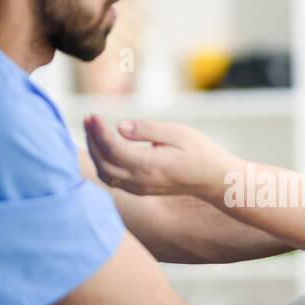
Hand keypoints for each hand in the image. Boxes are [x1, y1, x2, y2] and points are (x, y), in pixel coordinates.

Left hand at [84, 115, 235, 197]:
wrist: (215, 180)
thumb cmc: (200, 152)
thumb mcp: (178, 132)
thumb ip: (146, 130)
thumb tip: (119, 127)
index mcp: (149, 165)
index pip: (113, 149)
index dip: (98, 131)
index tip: (93, 115)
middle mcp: (141, 181)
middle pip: (103, 163)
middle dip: (91, 140)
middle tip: (88, 119)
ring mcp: (140, 188)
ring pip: (105, 174)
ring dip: (95, 153)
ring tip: (92, 130)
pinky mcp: (141, 190)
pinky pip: (113, 180)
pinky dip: (103, 163)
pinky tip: (103, 147)